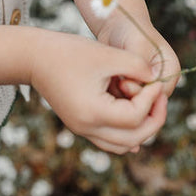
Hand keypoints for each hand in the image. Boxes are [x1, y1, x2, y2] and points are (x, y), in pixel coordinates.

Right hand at [29, 31, 167, 153]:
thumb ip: (137, 67)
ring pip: (121, 145)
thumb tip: (157, 80)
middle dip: (153, 120)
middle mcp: (87, 127)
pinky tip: (137, 117)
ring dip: (141, 129)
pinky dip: (126, 132)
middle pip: (132, 139)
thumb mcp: (108, 54)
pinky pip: (109, 139)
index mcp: (93, 112)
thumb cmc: (69, 51)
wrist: (33, 57)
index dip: (151, 99)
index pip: (135, 117)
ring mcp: (81, 129)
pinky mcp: (79, 124)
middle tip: (161, 99)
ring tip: (151, 106)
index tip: (156, 82)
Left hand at [96, 12, 180, 98]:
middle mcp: (163, 80)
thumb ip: (139, 68)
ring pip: (135, 103)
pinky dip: (115, 94)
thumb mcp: (138, 44)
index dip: (140, 94)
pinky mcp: (135, 86)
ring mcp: (149, 84)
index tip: (123, 82)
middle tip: (115, 82)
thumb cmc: (130, 28)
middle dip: (129, 96)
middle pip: (148, 102)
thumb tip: (134, 89)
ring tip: (109, 81)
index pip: (159, 95)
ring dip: (120, 96)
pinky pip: (125, 100)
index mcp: (171, 70)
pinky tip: (106, 84)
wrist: (117, 23)